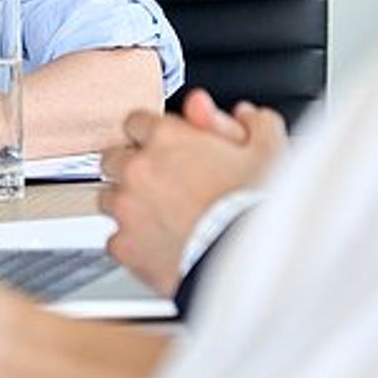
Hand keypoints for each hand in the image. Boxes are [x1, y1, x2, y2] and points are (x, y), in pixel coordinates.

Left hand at [98, 90, 286, 294]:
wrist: (250, 262)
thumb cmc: (257, 207)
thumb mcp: (269, 152)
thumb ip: (254, 125)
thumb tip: (244, 115)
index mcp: (167, 138)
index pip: (136, 122)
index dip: (151, 135)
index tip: (164, 148)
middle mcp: (138, 168)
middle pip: (114, 158)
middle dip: (132, 168)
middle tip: (160, 184)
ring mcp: (126, 208)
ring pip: (108, 197)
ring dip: (127, 204)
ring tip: (160, 217)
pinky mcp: (124, 245)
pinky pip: (115, 240)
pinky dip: (132, 243)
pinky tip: (157, 246)